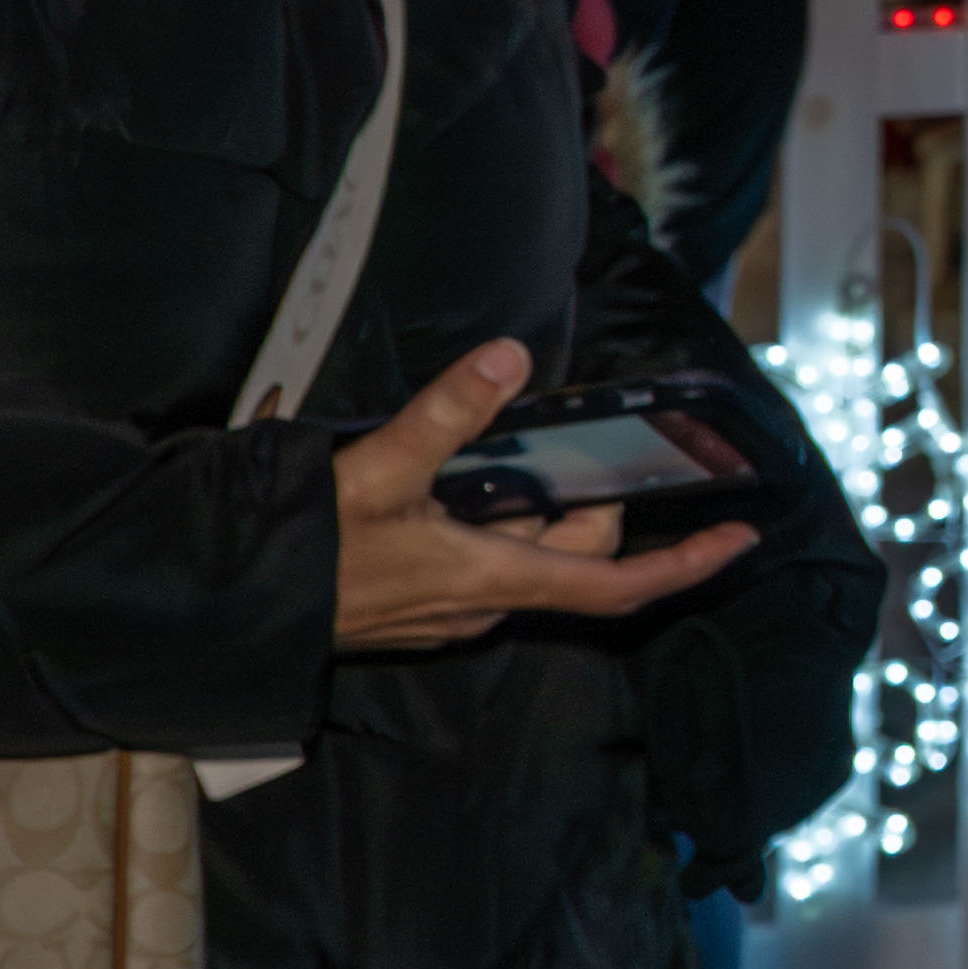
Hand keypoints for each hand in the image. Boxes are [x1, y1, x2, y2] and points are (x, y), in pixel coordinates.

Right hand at [326, 342, 756, 655]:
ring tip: (523, 454)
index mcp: (494, 579)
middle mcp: (483, 604)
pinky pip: (486, 566)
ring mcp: (449, 610)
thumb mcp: (375, 472)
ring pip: (529, 561)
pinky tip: (462, 486)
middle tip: (585, 447)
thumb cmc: (303, 556)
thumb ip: (445, 415)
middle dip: (595, 504)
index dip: (686, 565)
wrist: (225, 609)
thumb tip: (510, 358)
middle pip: (576, 558)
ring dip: (543, 514)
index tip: (741, 538)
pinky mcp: (418, 606)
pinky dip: (500, 526)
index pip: (616, 584)